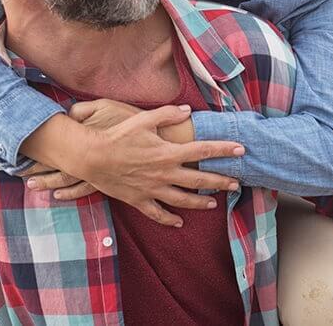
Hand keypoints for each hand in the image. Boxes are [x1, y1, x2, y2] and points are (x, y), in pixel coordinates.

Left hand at [24, 100, 144, 199]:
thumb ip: (83, 109)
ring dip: (49, 183)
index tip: (19, 152)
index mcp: (84, 138)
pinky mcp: (108, 182)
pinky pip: (84, 190)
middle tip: (18, 173)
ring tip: (32, 186)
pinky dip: (70, 193)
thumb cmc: (133, 121)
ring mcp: (97, 172)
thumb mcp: (107, 106)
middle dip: (37, 169)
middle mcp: (87, 158)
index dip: (37, 150)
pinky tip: (60, 196)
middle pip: (57, 165)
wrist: (159, 143)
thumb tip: (66, 113)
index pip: (54, 145)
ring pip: (67, 180)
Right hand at [67, 105, 242, 226]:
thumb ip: (167, 114)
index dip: (223, 149)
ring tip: (213, 203)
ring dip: (200, 202)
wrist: (92, 157)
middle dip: (220, 181)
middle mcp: (165, 173)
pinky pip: (158, 213)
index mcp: (168, 153)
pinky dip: (169, 219)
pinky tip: (178, 222)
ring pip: (183, 199)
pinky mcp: (139, 200)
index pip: (203, 150)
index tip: (240, 149)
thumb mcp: (143, 119)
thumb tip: (187, 110)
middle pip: (199, 179)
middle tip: (236, 183)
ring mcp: (153, 189)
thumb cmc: (118, 136)